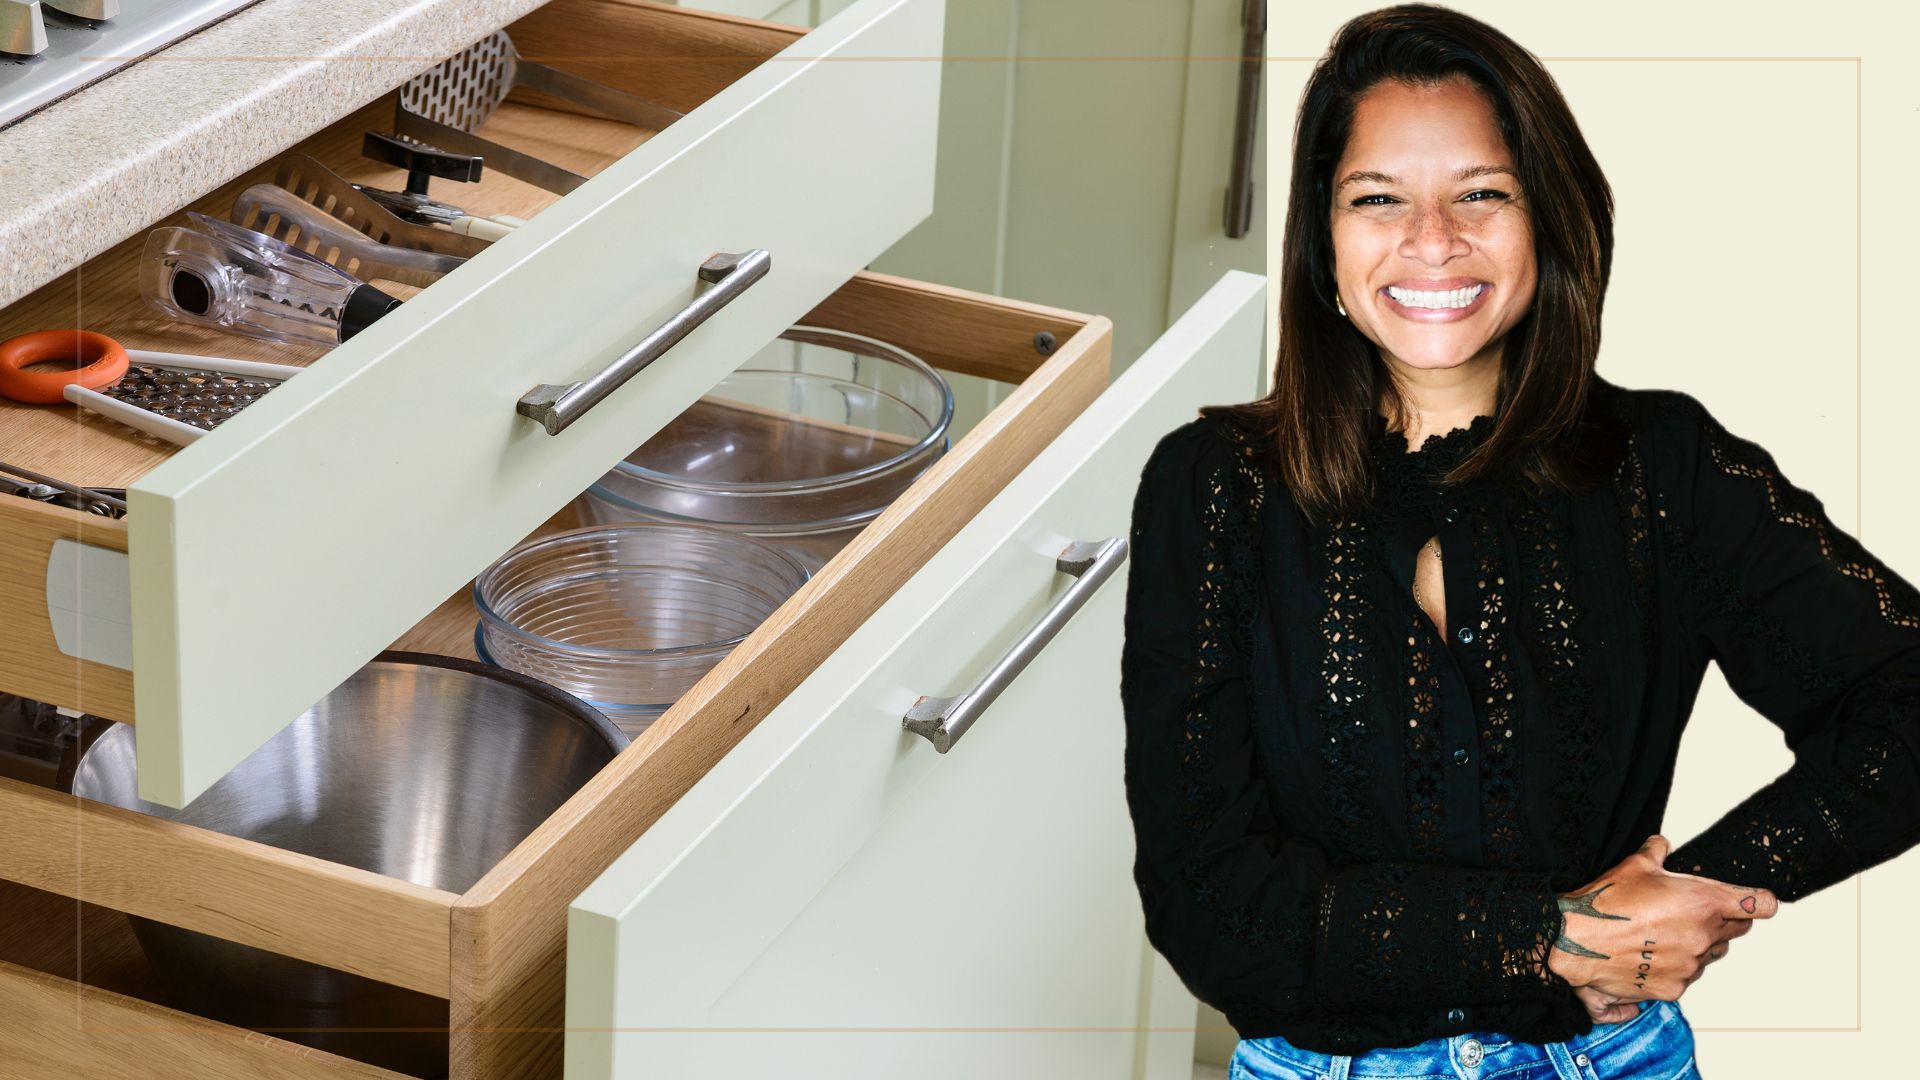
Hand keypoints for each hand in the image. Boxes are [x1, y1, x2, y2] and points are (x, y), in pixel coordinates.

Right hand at [1546, 834, 1776, 1005]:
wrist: (1572, 943)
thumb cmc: (1603, 904)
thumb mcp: (1633, 866)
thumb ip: (1656, 852)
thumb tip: (1661, 845)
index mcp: (1703, 903)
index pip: (1758, 905)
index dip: (1761, 902)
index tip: (1761, 902)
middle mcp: (1703, 937)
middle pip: (1737, 931)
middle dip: (1723, 920)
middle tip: (1694, 911)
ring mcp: (1690, 966)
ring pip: (1710, 955)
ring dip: (1697, 944)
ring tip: (1663, 934)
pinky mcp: (1673, 988)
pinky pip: (1687, 975)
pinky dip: (1675, 966)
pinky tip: (1650, 954)